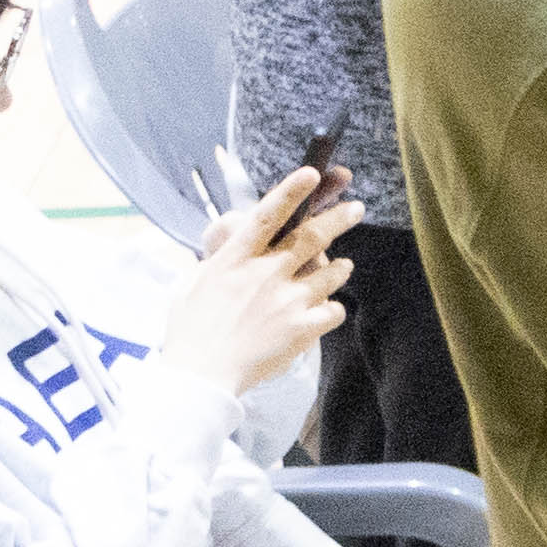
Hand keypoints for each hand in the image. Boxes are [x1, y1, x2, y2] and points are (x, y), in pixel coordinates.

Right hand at [163, 166, 353, 395]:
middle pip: (311, 237)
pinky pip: (334, 310)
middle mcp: (265, 273)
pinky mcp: (303, 328)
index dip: (291, 192)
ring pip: (331, 274)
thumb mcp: (195, 284)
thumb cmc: (189, 330)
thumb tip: (233, 249)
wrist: (201, 373)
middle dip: (338, 218)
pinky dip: (332, 309)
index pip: (267, 215)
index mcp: (235, 259)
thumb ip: (221, 263)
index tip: (311, 172)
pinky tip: (326, 310)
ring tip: (344, 266)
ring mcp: (288, 300)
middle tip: (356, 208)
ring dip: (340, 268)